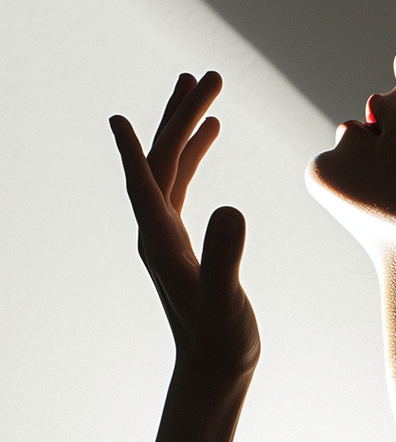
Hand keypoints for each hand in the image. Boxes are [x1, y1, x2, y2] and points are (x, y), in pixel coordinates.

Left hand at [110, 71, 260, 384]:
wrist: (216, 367)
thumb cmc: (221, 339)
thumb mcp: (225, 300)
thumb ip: (225, 257)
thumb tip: (231, 210)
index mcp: (160, 242)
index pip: (143, 186)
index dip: (131, 152)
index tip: (118, 119)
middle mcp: (156, 232)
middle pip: (159, 162)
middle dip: (179, 116)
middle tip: (206, 74)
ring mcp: (167, 232)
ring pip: (170, 166)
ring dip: (185, 125)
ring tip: (203, 86)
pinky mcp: (183, 237)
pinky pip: (182, 182)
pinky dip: (194, 152)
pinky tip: (211, 132)